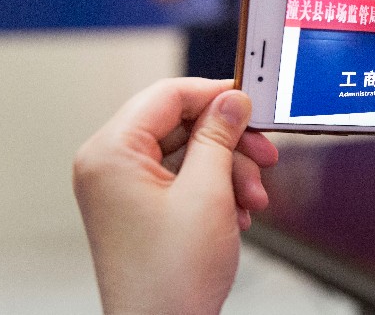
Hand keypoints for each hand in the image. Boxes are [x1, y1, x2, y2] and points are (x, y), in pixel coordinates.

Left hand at [73, 78, 277, 313]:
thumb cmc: (169, 280)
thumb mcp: (207, 193)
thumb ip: (219, 136)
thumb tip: (232, 100)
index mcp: (112, 153)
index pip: (167, 95)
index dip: (215, 94)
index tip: (250, 101)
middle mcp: (110, 165)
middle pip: (181, 124)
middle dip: (229, 142)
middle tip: (263, 154)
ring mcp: (124, 188)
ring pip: (188, 152)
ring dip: (229, 170)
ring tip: (253, 199)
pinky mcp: (141, 206)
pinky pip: (184, 177)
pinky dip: (216, 188)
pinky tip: (237, 212)